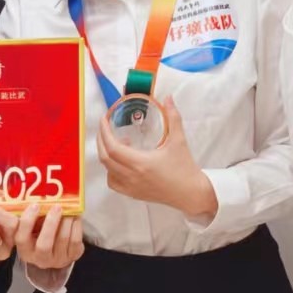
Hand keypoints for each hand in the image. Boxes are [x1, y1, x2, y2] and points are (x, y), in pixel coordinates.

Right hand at [11, 202, 83, 269]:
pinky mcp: (72, 256)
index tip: (35, 205)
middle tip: (57, 206)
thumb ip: (30, 217)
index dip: (27, 222)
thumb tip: (34, 196)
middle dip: (51, 223)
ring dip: (66, 221)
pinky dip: (76, 226)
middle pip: (44, 244)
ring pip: (62, 240)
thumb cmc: (40, 233)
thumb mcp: (31, 227)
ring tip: (68, 208)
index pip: (21, 238)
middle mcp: (39, 258)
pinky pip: (75, 240)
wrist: (57, 250)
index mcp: (24, 250)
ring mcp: (57, 259)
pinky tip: (75, 216)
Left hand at [97, 97, 217, 217]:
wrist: (191, 194)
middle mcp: (132, 176)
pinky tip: (122, 162)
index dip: (104, 132)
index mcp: (141, 163)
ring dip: (107, 155)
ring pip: (107, 171)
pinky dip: (111, 170)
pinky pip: (114, 182)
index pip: (113, 147)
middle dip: (101, 140)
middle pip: (105, 158)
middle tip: (105, 127)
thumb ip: (173, 117)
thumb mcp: (179, 141)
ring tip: (119, 144)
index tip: (104, 120)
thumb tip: (168, 98)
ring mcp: (131, 187)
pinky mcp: (133, 194)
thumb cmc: (185, 169)